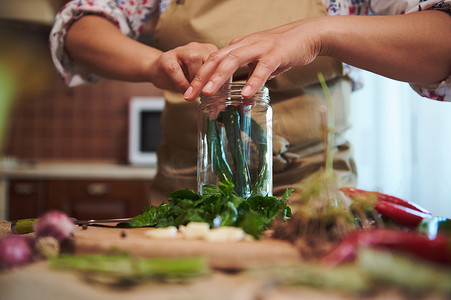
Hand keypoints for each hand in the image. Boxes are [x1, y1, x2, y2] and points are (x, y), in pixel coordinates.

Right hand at [148, 42, 217, 92]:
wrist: (159, 71)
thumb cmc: (183, 77)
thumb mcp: (200, 82)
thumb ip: (211, 89)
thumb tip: (220, 106)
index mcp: (209, 51)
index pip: (221, 63)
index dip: (223, 80)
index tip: (221, 97)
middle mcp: (197, 47)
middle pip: (209, 59)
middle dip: (210, 80)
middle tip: (208, 96)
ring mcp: (181, 50)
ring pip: (194, 59)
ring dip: (196, 80)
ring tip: (194, 93)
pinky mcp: (167, 57)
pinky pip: (175, 69)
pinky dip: (181, 83)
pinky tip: (184, 92)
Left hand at [184, 18, 323, 100]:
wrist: (307, 35)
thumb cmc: (282, 50)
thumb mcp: (259, 62)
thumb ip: (249, 76)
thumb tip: (243, 97)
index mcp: (238, 47)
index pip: (213, 61)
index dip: (199, 77)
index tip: (189, 94)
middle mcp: (244, 45)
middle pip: (216, 60)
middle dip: (200, 78)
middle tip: (189, 96)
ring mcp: (259, 48)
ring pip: (234, 61)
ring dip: (219, 78)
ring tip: (208, 93)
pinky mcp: (276, 55)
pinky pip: (262, 69)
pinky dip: (253, 81)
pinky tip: (245, 95)